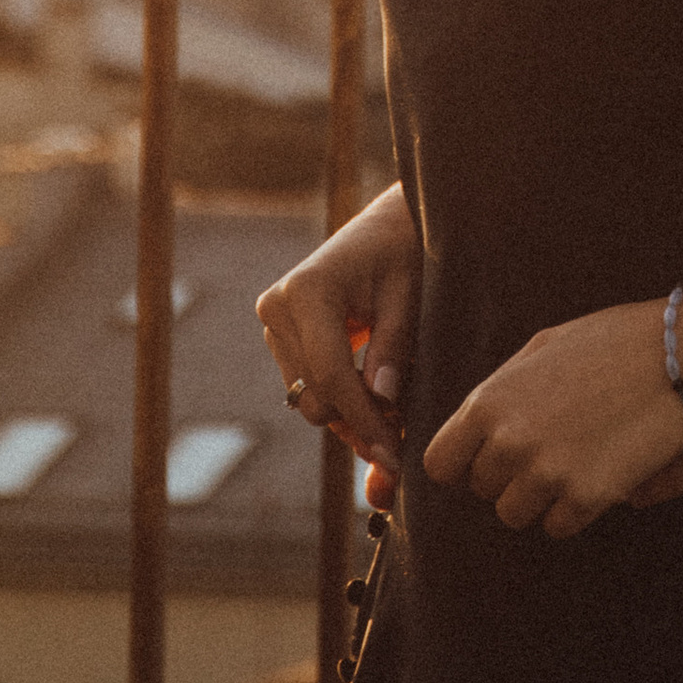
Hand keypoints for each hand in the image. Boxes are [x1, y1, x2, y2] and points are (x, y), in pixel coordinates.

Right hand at [256, 182, 418, 473]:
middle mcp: (278, 307)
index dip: (364, 420)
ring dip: (349, 415)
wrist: (385, 228)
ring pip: (309, 399)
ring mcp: (273, 322)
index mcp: (307, 290)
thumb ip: (393, 347)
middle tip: (402, 437)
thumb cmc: (402, 252)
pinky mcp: (279, 335)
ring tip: (393, 417)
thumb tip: (382, 399)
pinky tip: (372, 401)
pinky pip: (306, 386)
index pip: (331, 374)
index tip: (394, 454)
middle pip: (315, 396)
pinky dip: (339, 400)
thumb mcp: (409, 296)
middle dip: (358, 422)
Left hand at [421, 302, 682, 533]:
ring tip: (569, 459)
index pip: (440, 465)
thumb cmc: (610, 342)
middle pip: (482, 489)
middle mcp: (510, 443)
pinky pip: (557, 526)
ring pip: (515, 514)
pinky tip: (594, 471)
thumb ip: (500, 392)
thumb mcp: (540, 348)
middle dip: (506, 473)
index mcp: (490, 402)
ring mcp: (548, 475)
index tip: (483, 457)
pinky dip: (572, 509)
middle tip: (545, 446)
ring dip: (537, 496)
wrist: (680, 357)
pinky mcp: (586, 499)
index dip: (461, 462)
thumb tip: (474, 428)